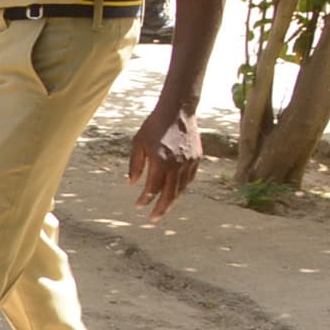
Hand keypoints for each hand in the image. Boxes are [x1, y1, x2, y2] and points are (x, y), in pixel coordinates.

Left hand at [128, 105, 200, 220]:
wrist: (177, 111)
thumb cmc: (153, 126)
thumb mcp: (138, 143)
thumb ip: (135, 165)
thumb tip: (132, 184)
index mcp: (160, 162)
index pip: (152, 188)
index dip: (145, 199)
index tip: (139, 206)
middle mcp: (177, 165)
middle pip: (170, 194)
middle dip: (161, 208)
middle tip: (154, 218)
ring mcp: (189, 162)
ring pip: (181, 188)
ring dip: (172, 199)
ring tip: (164, 206)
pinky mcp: (197, 159)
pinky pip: (189, 178)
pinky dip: (182, 187)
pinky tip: (175, 191)